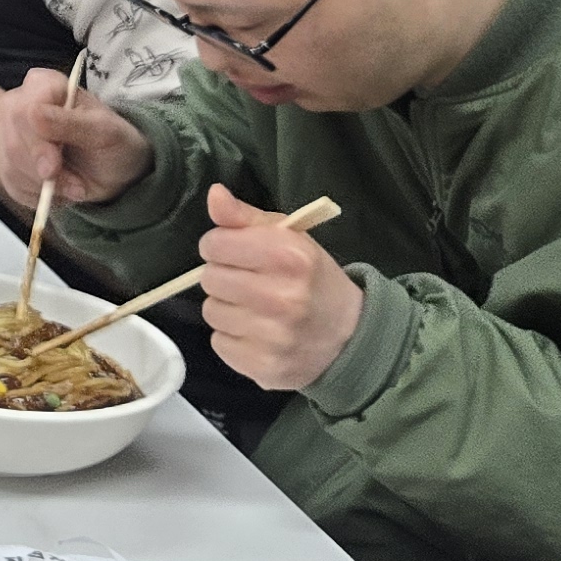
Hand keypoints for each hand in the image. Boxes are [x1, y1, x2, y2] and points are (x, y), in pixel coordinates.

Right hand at [0, 66, 150, 207]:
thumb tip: (34, 114)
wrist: (113, 171)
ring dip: (44, 185)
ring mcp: (10, 133)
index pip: (22, 110)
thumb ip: (71, 123)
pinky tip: (60, 189)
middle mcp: (20, 104)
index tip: (55, 165)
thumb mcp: (106, 133)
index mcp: (43, 85)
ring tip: (75, 186)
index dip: (36, 142)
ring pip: (10, 164)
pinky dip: (37, 194)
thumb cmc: (115, 145)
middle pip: (12, 139)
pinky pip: (11, 183)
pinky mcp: (8, 161)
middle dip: (42, 169)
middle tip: (74, 185)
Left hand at [195, 183, 364, 390]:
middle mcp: (282, 297)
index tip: (237, 252)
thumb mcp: (289, 239)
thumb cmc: (313, 279)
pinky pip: (219, 343)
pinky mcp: (264, 366)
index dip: (221, 246)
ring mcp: (273, 336)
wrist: (351, 337)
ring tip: (256, 309)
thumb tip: (214, 194)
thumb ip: (245, 217)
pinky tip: (258, 333)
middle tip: (250, 282)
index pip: (215, 244)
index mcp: (289, 256)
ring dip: (227, 308)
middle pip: (209, 279)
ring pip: (211, 312)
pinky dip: (233, 338)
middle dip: (224, 277)